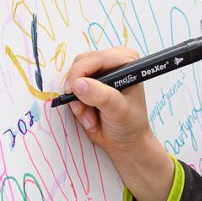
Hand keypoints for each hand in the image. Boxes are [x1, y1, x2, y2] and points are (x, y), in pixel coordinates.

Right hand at [60, 47, 173, 200]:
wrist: (126, 143)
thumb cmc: (130, 124)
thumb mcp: (118, 110)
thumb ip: (100, 96)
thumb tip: (79, 84)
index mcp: (126, 61)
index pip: (97, 57)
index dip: (81, 71)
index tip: (73, 90)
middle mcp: (111, 63)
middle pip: (80, 64)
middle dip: (79, 90)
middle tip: (84, 109)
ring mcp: (98, 75)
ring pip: (73, 79)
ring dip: (78, 101)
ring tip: (92, 117)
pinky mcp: (87, 86)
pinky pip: (71, 91)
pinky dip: (76, 106)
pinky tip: (90, 117)